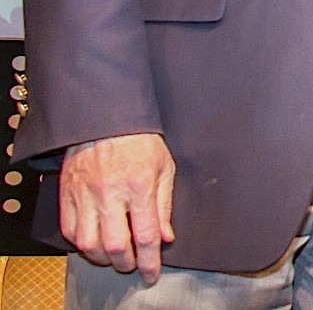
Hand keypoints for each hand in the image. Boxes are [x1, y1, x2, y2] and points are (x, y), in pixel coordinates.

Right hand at [58, 133, 175, 283]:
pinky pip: (69, 230)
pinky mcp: (67, 193)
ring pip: (87, 243)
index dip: (149, 261)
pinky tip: (93, 242)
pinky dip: (80, 243)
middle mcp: (110, 193)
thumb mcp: (164, 168)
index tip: (151, 274)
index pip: (145, 235)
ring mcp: (85, 194)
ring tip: (113, 256)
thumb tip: (165, 237)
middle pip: (114, 246)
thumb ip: (165, 205)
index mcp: (139, 186)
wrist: (106, 118)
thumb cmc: (140, 141)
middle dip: (124, 263)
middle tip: (131, 265)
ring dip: (101, 258)